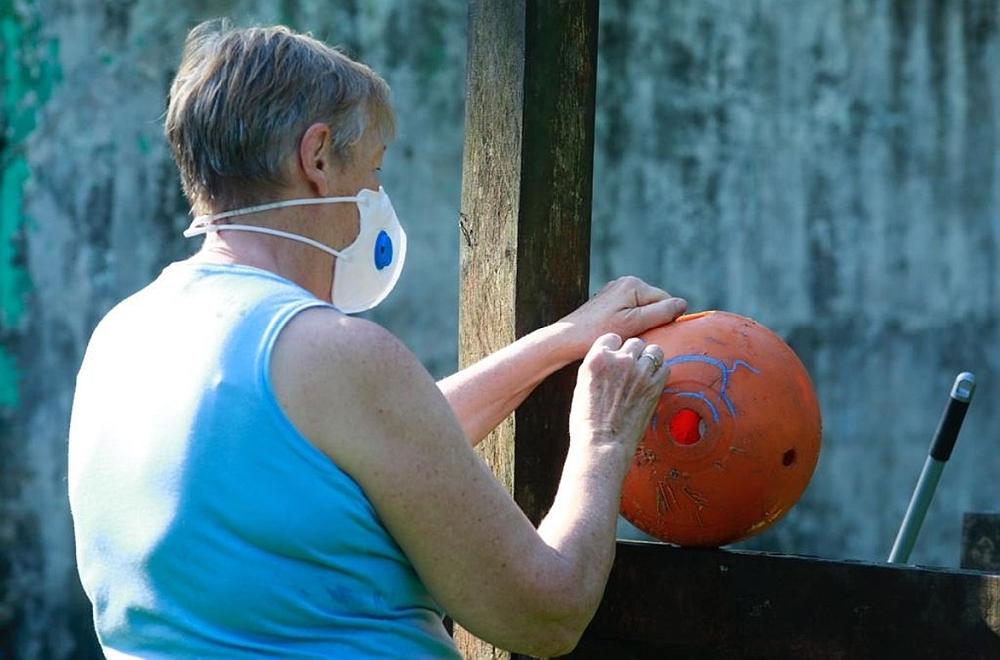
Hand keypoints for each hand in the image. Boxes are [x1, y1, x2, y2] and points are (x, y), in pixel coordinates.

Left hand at [559, 276, 686, 359]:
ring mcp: (616, 292)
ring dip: (642, 324)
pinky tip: (619, 334)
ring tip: (627, 336)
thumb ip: (661, 312)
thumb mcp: (634, 324)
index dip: (664, 320)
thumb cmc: (599, 332)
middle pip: (654, 304)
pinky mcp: (608, 303)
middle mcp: (625, 282)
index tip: (652, 335)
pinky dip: (630, 324)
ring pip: (643, 310)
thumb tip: (683, 303)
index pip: (665, 300)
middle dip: (652, 321)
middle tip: (637, 337)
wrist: (566, 339)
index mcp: (633, 284)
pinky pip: (630, 312)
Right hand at [569, 333, 669, 453]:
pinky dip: (660, 372)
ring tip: (644, 373)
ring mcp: (639, 372)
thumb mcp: (582, 385)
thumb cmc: (587, 421)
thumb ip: (597, 367)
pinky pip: (665, 367)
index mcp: (597, 358)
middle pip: (635, 343)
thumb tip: (609, 360)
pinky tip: (652, 382)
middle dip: (634, 354)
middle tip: (631, 369)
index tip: (616, 358)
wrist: (602, 444)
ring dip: (650, 359)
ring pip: (653, 351)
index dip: (615, 348)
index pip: (612, 338)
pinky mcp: (655, 385)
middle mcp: (619, 360)